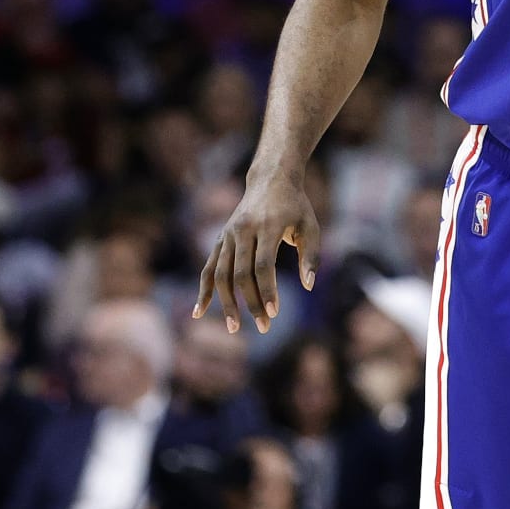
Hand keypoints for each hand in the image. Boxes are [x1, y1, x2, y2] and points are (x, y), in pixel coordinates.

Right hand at [193, 169, 320, 333]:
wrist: (270, 179)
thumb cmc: (295, 206)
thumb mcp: (310, 226)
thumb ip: (311, 256)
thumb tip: (308, 286)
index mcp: (268, 225)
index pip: (263, 264)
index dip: (267, 290)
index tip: (275, 312)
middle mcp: (244, 230)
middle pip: (241, 273)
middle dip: (251, 302)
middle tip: (264, 327)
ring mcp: (228, 235)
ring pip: (221, 274)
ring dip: (227, 303)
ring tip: (235, 328)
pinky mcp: (220, 239)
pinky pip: (208, 268)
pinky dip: (203, 291)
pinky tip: (199, 313)